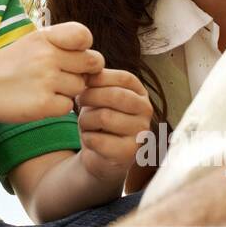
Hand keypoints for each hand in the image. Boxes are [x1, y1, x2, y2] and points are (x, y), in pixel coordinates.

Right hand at [0, 21, 103, 122]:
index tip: (75, 54)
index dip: (85, 47)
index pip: (84, 35)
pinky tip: (38, 101)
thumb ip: (61, 45)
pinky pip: (68, 106)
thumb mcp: (30, 44)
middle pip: (91, 63)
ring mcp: (46, 80)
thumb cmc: (7, 66)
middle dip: (83, 71)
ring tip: (42, 88)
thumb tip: (95, 59)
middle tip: (63, 76)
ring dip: (67, 90)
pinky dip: (56, 107)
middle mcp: (47, 55)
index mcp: (44, 37)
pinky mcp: (44, 104)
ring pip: (80, 87)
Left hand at [75, 68, 154, 182]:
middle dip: (90, 96)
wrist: (100, 155)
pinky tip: (90, 139)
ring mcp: (140, 133)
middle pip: (115, 96)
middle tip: (79, 101)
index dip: (100, 78)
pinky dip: (87, 138)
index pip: (124, 78)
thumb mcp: (98, 96)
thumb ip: (95, 81)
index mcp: (140, 93)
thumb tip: (83, 71)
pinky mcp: (128, 153)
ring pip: (104, 117)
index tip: (83, 82)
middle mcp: (146, 112)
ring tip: (85, 123)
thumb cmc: (99, 119)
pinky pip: (98, 140)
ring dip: (85, 120)